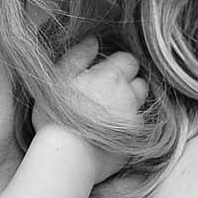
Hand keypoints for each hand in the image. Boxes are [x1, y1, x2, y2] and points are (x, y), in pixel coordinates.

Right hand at [37, 36, 149, 180]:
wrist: (67, 157)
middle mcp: (128, 95)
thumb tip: (94, 40)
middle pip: (139, 82)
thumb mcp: (59, 78)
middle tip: (106, 95)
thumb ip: (78, 56)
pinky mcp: (135, 140)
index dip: (117, 66)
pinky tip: (110, 132)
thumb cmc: (57, 116)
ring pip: (140, 104)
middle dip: (128, 85)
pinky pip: (137, 127)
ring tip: (109, 113)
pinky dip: (128, 126)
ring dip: (130, 104)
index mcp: (111, 76)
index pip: (128, 60)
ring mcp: (134, 119)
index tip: (103, 75)